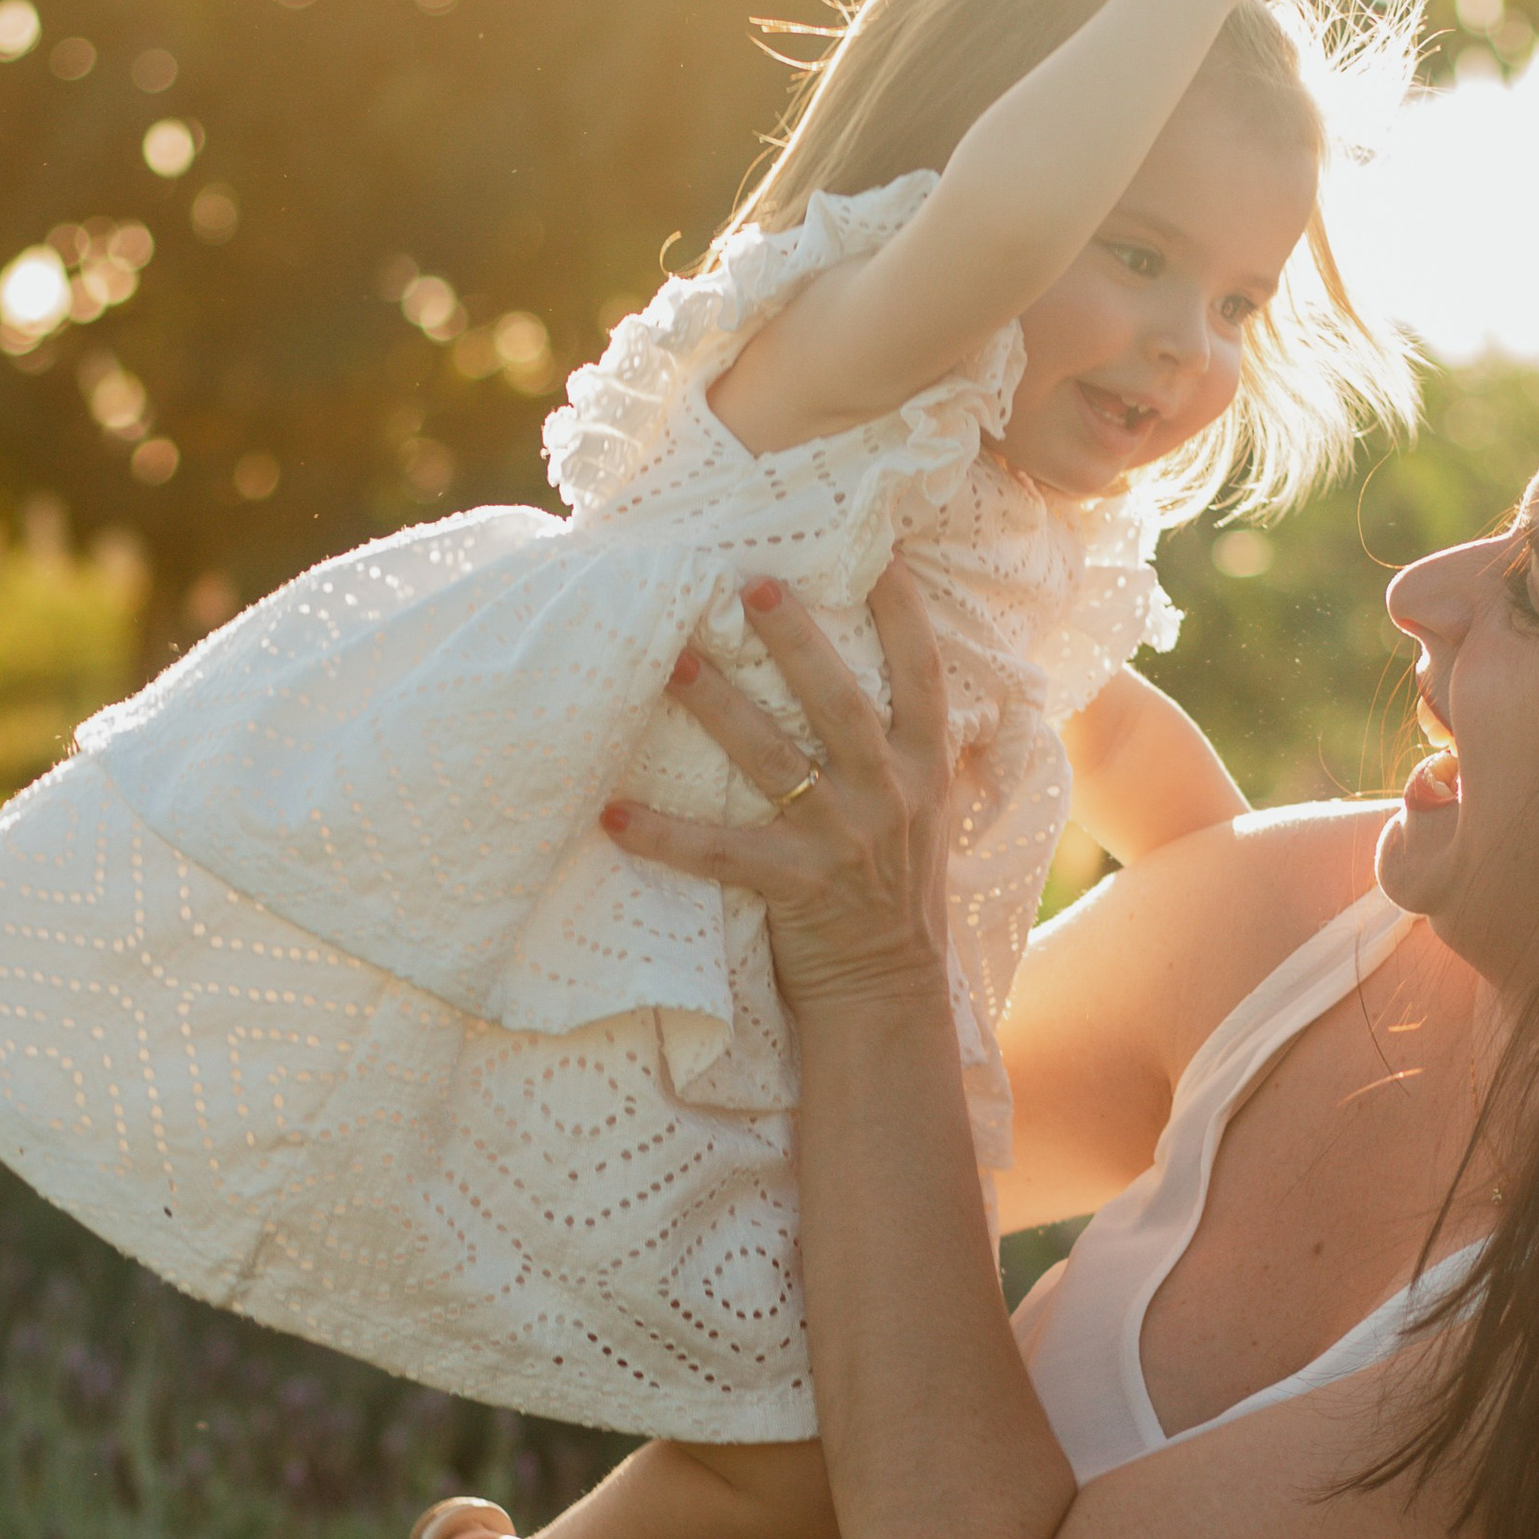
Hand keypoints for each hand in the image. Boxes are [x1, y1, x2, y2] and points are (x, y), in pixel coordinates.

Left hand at [600, 560, 953, 1011]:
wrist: (890, 990)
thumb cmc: (895, 890)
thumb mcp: (924, 811)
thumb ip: (905, 747)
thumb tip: (881, 671)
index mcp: (925, 768)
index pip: (924, 674)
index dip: (904, 611)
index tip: (880, 548)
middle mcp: (890, 794)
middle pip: (840, 700)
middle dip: (796, 638)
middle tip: (752, 581)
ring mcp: (843, 839)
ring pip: (774, 759)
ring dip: (720, 708)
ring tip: (674, 663)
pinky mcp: (795, 886)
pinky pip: (718, 853)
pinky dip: (664, 835)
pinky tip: (612, 814)